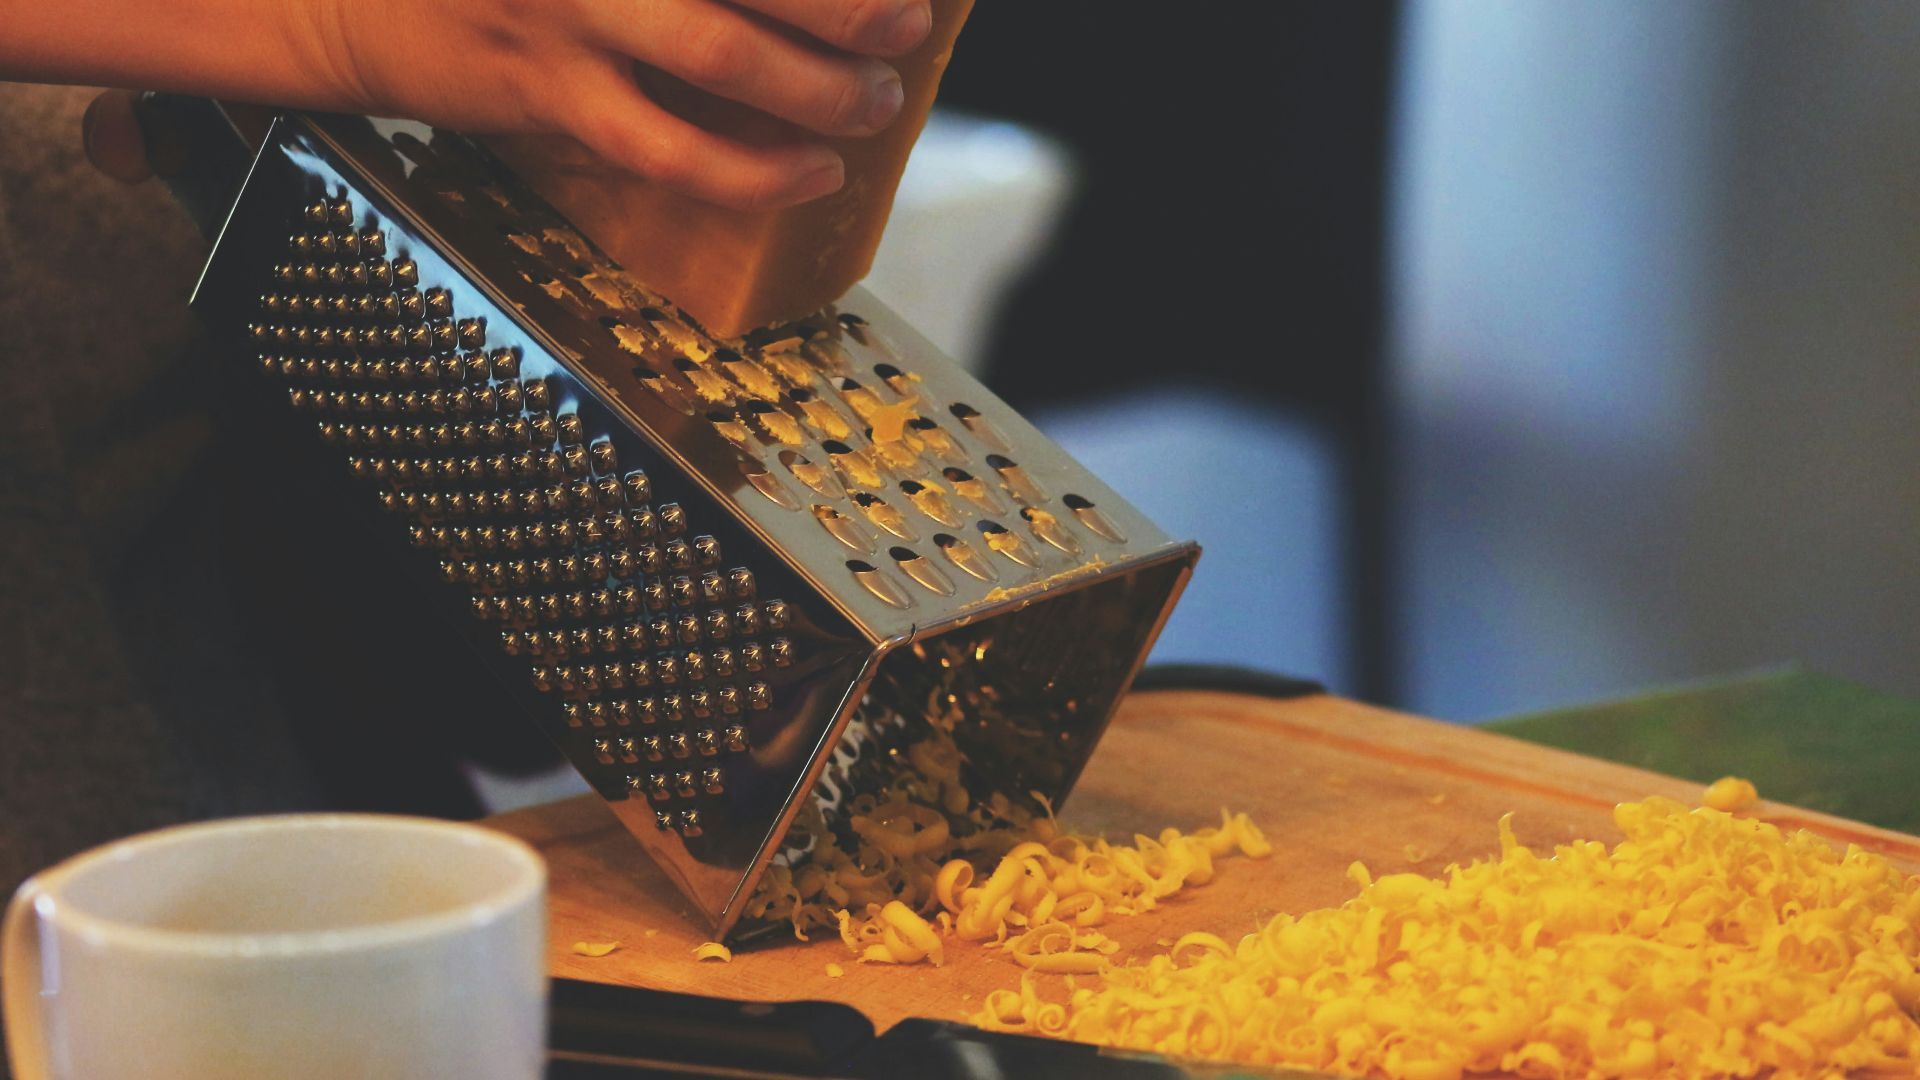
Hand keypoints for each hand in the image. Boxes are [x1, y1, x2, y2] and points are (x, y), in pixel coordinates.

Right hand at [77, 0, 932, 208]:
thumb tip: (771, 1)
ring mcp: (563, 11)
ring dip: (820, 87)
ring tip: (874, 101)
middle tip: (907, 24)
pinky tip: (809, 174)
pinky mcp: (544, 92)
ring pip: (723, 60)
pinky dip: (753, 171)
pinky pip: (669, 150)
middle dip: (853, 5)